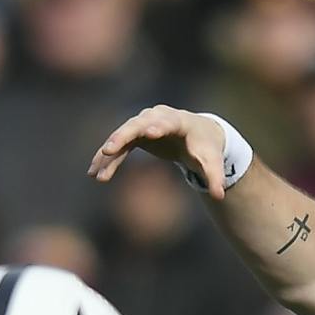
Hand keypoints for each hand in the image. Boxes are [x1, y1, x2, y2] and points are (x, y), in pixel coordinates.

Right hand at [89, 106, 230, 199]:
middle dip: (123, 136)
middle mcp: (157, 118)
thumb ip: (215, 177)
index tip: (149, 132)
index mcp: (178, 121)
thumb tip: (220, 196)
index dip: (158, 126)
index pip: (167, 121)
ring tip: (96, 174)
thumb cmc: (205, 147)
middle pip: (137, 124)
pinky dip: (107, 159)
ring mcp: (143, 124)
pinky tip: (95, 173)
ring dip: (108, 154)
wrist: (196, 136)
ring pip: (122, 136)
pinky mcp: (135, 134)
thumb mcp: (211, 161)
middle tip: (109, 148)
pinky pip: (118, 146)